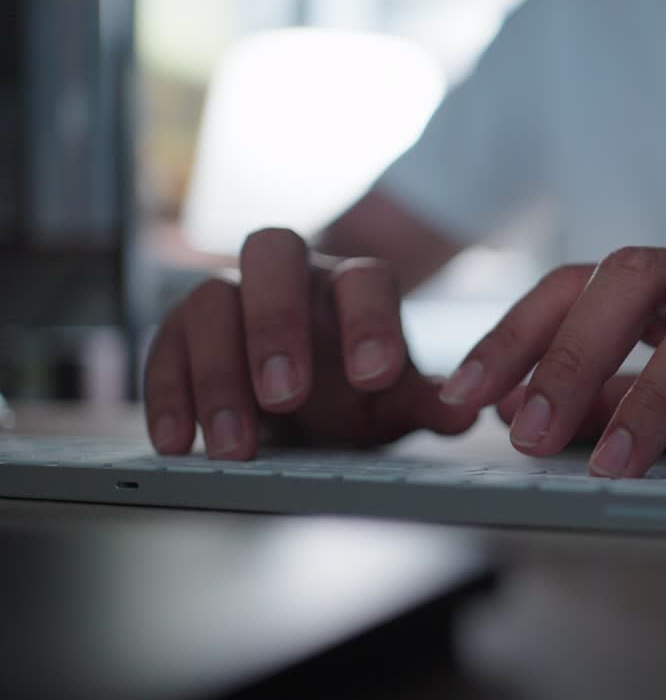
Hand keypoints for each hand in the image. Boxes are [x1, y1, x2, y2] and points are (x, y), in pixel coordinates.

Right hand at [144, 228, 475, 458]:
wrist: (306, 398)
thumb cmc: (355, 390)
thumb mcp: (395, 403)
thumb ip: (429, 404)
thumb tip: (467, 411)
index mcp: (353, 285)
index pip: (365, 280)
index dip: (370, 321)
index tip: (374, 377)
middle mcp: (291, 276)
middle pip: (272, 254)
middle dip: (277, 323)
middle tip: (287, 396)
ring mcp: (231, 295)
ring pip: (210, 299)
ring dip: (220, 373)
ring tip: (235, 445)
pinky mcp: (181, 332)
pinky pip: (164, 347)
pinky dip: (169, 395)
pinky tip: (178, 442)